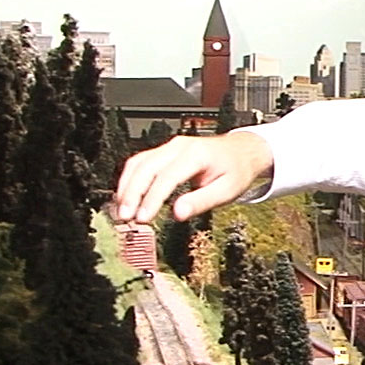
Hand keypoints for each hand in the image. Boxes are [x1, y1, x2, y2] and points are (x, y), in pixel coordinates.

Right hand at [113, 131, 273, 223]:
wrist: (242, 150)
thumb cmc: (236, 170)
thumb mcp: (228, 190)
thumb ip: (202, 201)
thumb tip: (178, 214)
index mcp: (197, 154)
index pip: (167, 177)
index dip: (151, 199)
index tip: (142, 218)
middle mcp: (179, 146)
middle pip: (146, 167)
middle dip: (131, 193)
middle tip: (125, 217)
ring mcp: (169, 146)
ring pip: (138, 163)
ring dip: (126, 187)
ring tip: (122, 211)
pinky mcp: (163, 151)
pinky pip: (140, 162)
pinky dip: (129, 180)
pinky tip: (126, 197)